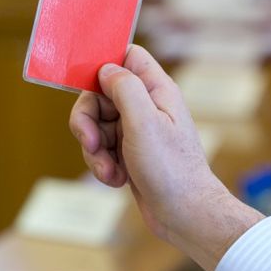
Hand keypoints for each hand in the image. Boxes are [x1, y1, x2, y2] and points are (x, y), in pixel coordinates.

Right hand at [69, 45, 262, 270]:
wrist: (184, 215)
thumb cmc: (170, 169)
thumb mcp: (144, 122)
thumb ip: (124, 88)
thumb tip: (105, 69)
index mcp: (156, 90)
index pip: (127, 56)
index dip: (104, 63)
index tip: (86, 82)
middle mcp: (146, 105)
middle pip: (100, 94)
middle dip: (88, 120)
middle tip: (90, 143)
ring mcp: (136, 129)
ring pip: (96, 124)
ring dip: (94, 149)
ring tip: (109, 171)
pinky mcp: (128, 152)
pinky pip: (101, 147)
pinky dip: (102, 164)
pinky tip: (116, 179)